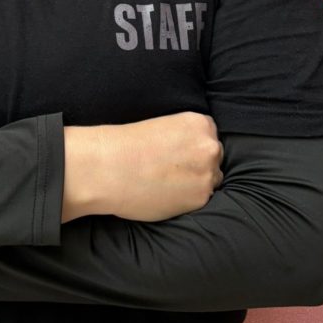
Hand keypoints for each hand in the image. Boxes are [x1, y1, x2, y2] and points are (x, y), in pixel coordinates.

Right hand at [95, 111, 223, 222]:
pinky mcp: (200, 198)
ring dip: (196, 182)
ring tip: (169, 184)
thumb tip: (192, 153)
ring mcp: (207, 174)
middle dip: (198, 164)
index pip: (209, 134)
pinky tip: (167, 194)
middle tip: (174, 171)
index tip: (179, 153)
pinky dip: (188, 199)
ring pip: (211, 180)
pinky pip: (201, 199)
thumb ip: (184, 137)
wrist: (109, 168)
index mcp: (199, 123)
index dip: (193, 146)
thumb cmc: (127, 145)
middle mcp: (209, 147)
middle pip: (214, 157)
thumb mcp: (161, 127)